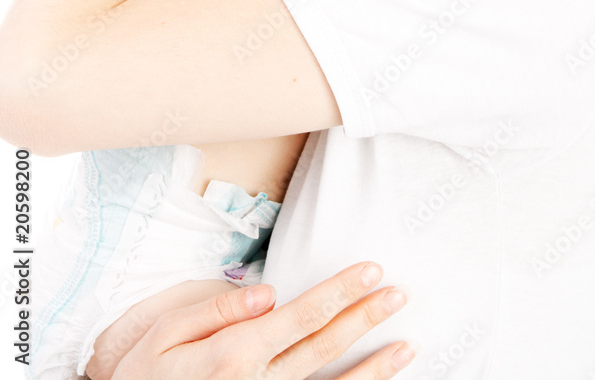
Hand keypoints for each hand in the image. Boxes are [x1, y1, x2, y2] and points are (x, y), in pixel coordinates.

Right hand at [111, 262, 413, 379]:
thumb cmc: (143, 376)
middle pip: (326, 347)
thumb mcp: (165, 332)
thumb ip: (218, 309)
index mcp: (236, 354)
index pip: (303, 316)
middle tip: (398, 293)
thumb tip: (268, 292)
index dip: (341, 292)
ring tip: (408, 345)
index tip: (370, 270)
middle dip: (365, 317)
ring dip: (375, 368)